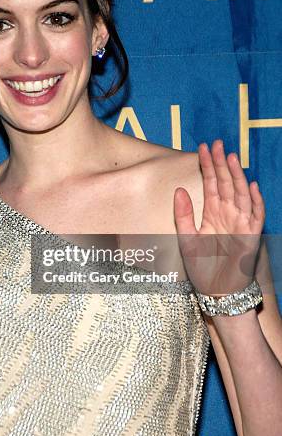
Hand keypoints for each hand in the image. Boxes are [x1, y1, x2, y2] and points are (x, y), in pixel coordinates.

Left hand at [174, 139, 264, 295]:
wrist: (217, 291)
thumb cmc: (202, 266)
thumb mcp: (186, 239)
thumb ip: (182, 215)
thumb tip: (179, 189)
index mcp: (212, 211)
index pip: (210, 182)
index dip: (207, 165)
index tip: (202, 148)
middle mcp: (227, 213)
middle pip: (225, 183)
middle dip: (221, 163)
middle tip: (217, 143)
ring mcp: (240, 222)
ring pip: (240, 193)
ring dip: (237, 175)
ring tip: (231, 157)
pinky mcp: (251, 235)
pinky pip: (256, 214)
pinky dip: (254, 200)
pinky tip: (251, 186)